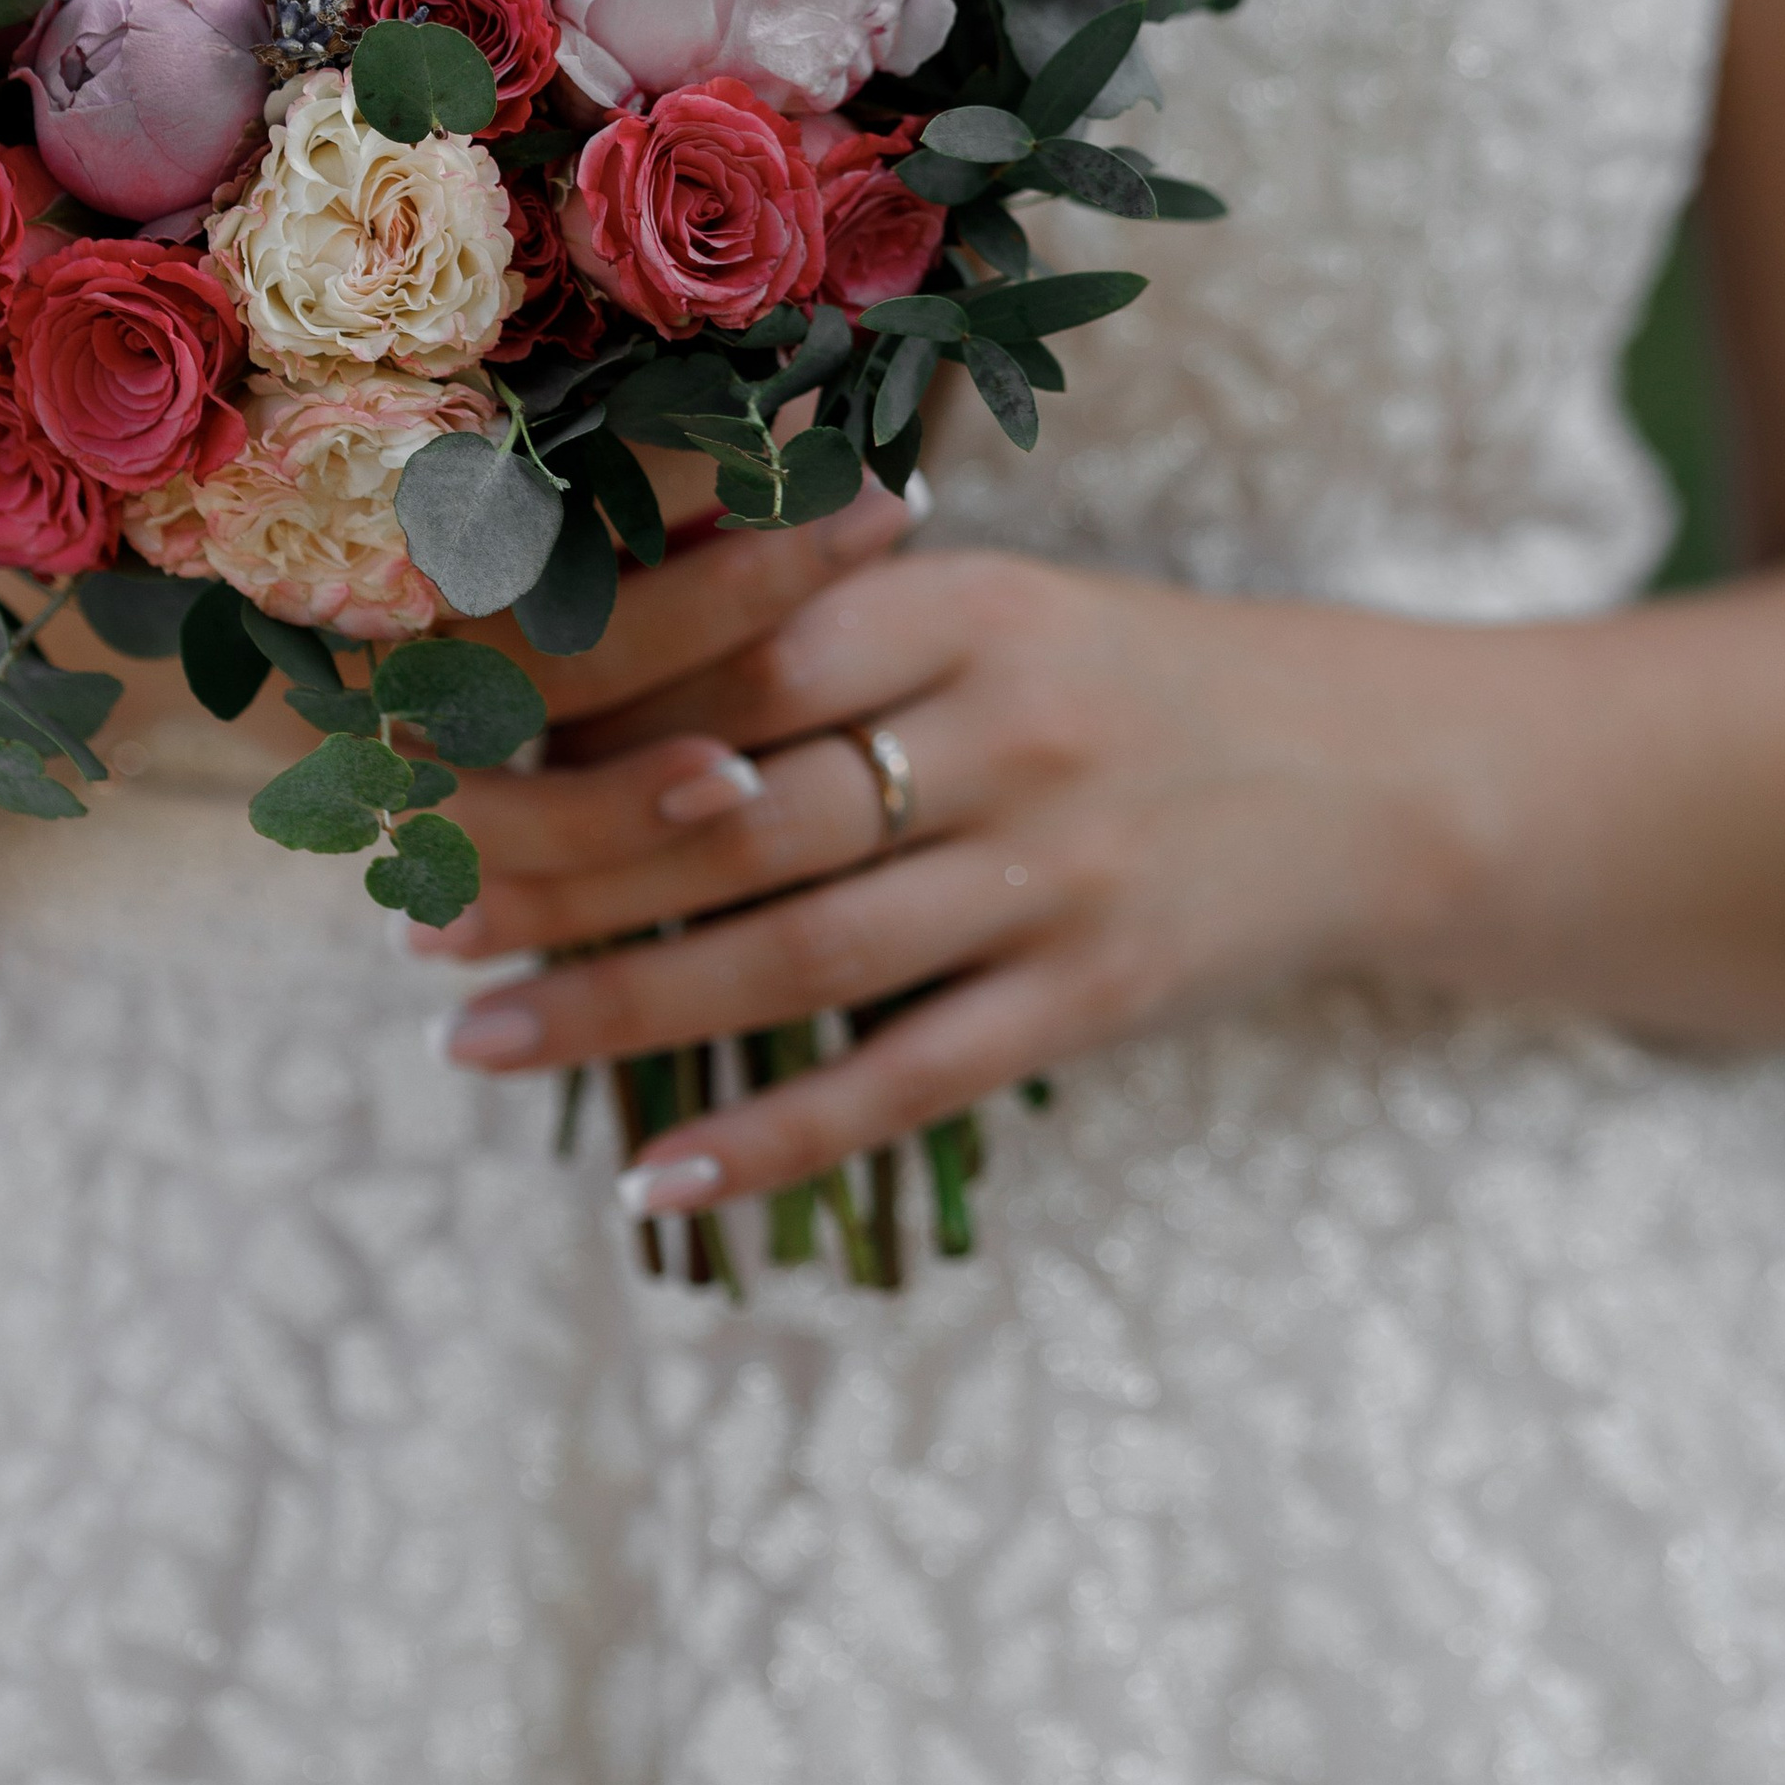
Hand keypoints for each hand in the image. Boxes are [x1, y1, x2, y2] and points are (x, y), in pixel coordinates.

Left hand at [426, 543, 1498, 1219]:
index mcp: (962, 601)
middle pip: (738, 812)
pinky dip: (776, 1138)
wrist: (1369, 773)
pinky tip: (658, 1182)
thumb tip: (585, 669)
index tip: (449, 751)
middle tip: (415, 912)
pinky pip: (908, 1081)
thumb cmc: (1125, 679)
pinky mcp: (1095, 1000)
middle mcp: (1006, 729)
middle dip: (558, 868)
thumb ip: (822, 620)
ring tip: (471, 1036)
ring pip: (799, 954)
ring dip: (619, 1008)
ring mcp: (1056, 871)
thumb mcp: (991, 603)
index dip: (580, 710)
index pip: (734, 656)